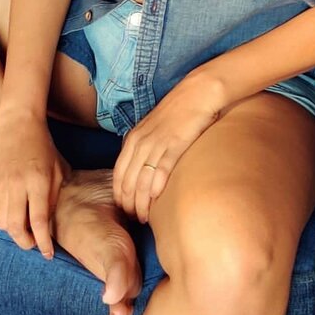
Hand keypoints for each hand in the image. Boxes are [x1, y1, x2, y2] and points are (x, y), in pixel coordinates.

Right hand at [0, 103, 70, 257]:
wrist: (17, 122)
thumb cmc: (42, 145)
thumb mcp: (57, 169)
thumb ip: (54, 197)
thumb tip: (48, 225)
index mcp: (38, 180)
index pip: (39, 221)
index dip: (44, 243)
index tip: (48, 254)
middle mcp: (17, 184)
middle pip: (16, 228)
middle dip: (27, 242)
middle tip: (35, 243)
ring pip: (2, 223)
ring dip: (13, 232)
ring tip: (23, 228)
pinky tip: (8, 217)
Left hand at [112, 70, 222, 223]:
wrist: (196, 94)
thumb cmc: (177, 113)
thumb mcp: (152, 129)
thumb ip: (144, 147)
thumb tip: (141, 170)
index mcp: (133, 139)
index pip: (118, 174)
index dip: (119, 195)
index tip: (124, 210)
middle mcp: (140, 142)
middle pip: (127, 181)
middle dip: (128, 204)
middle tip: (133, 220)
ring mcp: (157, 144)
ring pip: (141, 180)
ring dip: (141, 202)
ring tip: (144, 218)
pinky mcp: (174, 144)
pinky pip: (161, 170)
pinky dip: (156, 187)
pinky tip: (155, 201)